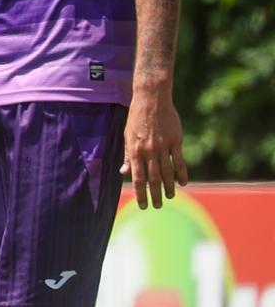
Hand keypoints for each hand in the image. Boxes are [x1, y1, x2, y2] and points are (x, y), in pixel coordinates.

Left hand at [121, 81, 188, 208]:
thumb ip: (128, 156)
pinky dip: (181, 173)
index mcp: (135, 151)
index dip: (140, 193)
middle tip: (157, 206)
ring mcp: (163, 146)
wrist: (152, 100)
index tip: (143, 205)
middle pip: (153, 178)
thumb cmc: (137, 118)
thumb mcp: (127, 136)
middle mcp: (148, 151)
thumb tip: (124, 173)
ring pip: (166, 171)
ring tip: (170, 197)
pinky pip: (179, 160)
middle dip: (155, 194)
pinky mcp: (175, 140)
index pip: (137, 178)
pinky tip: (183, 183)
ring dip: (168, 186)